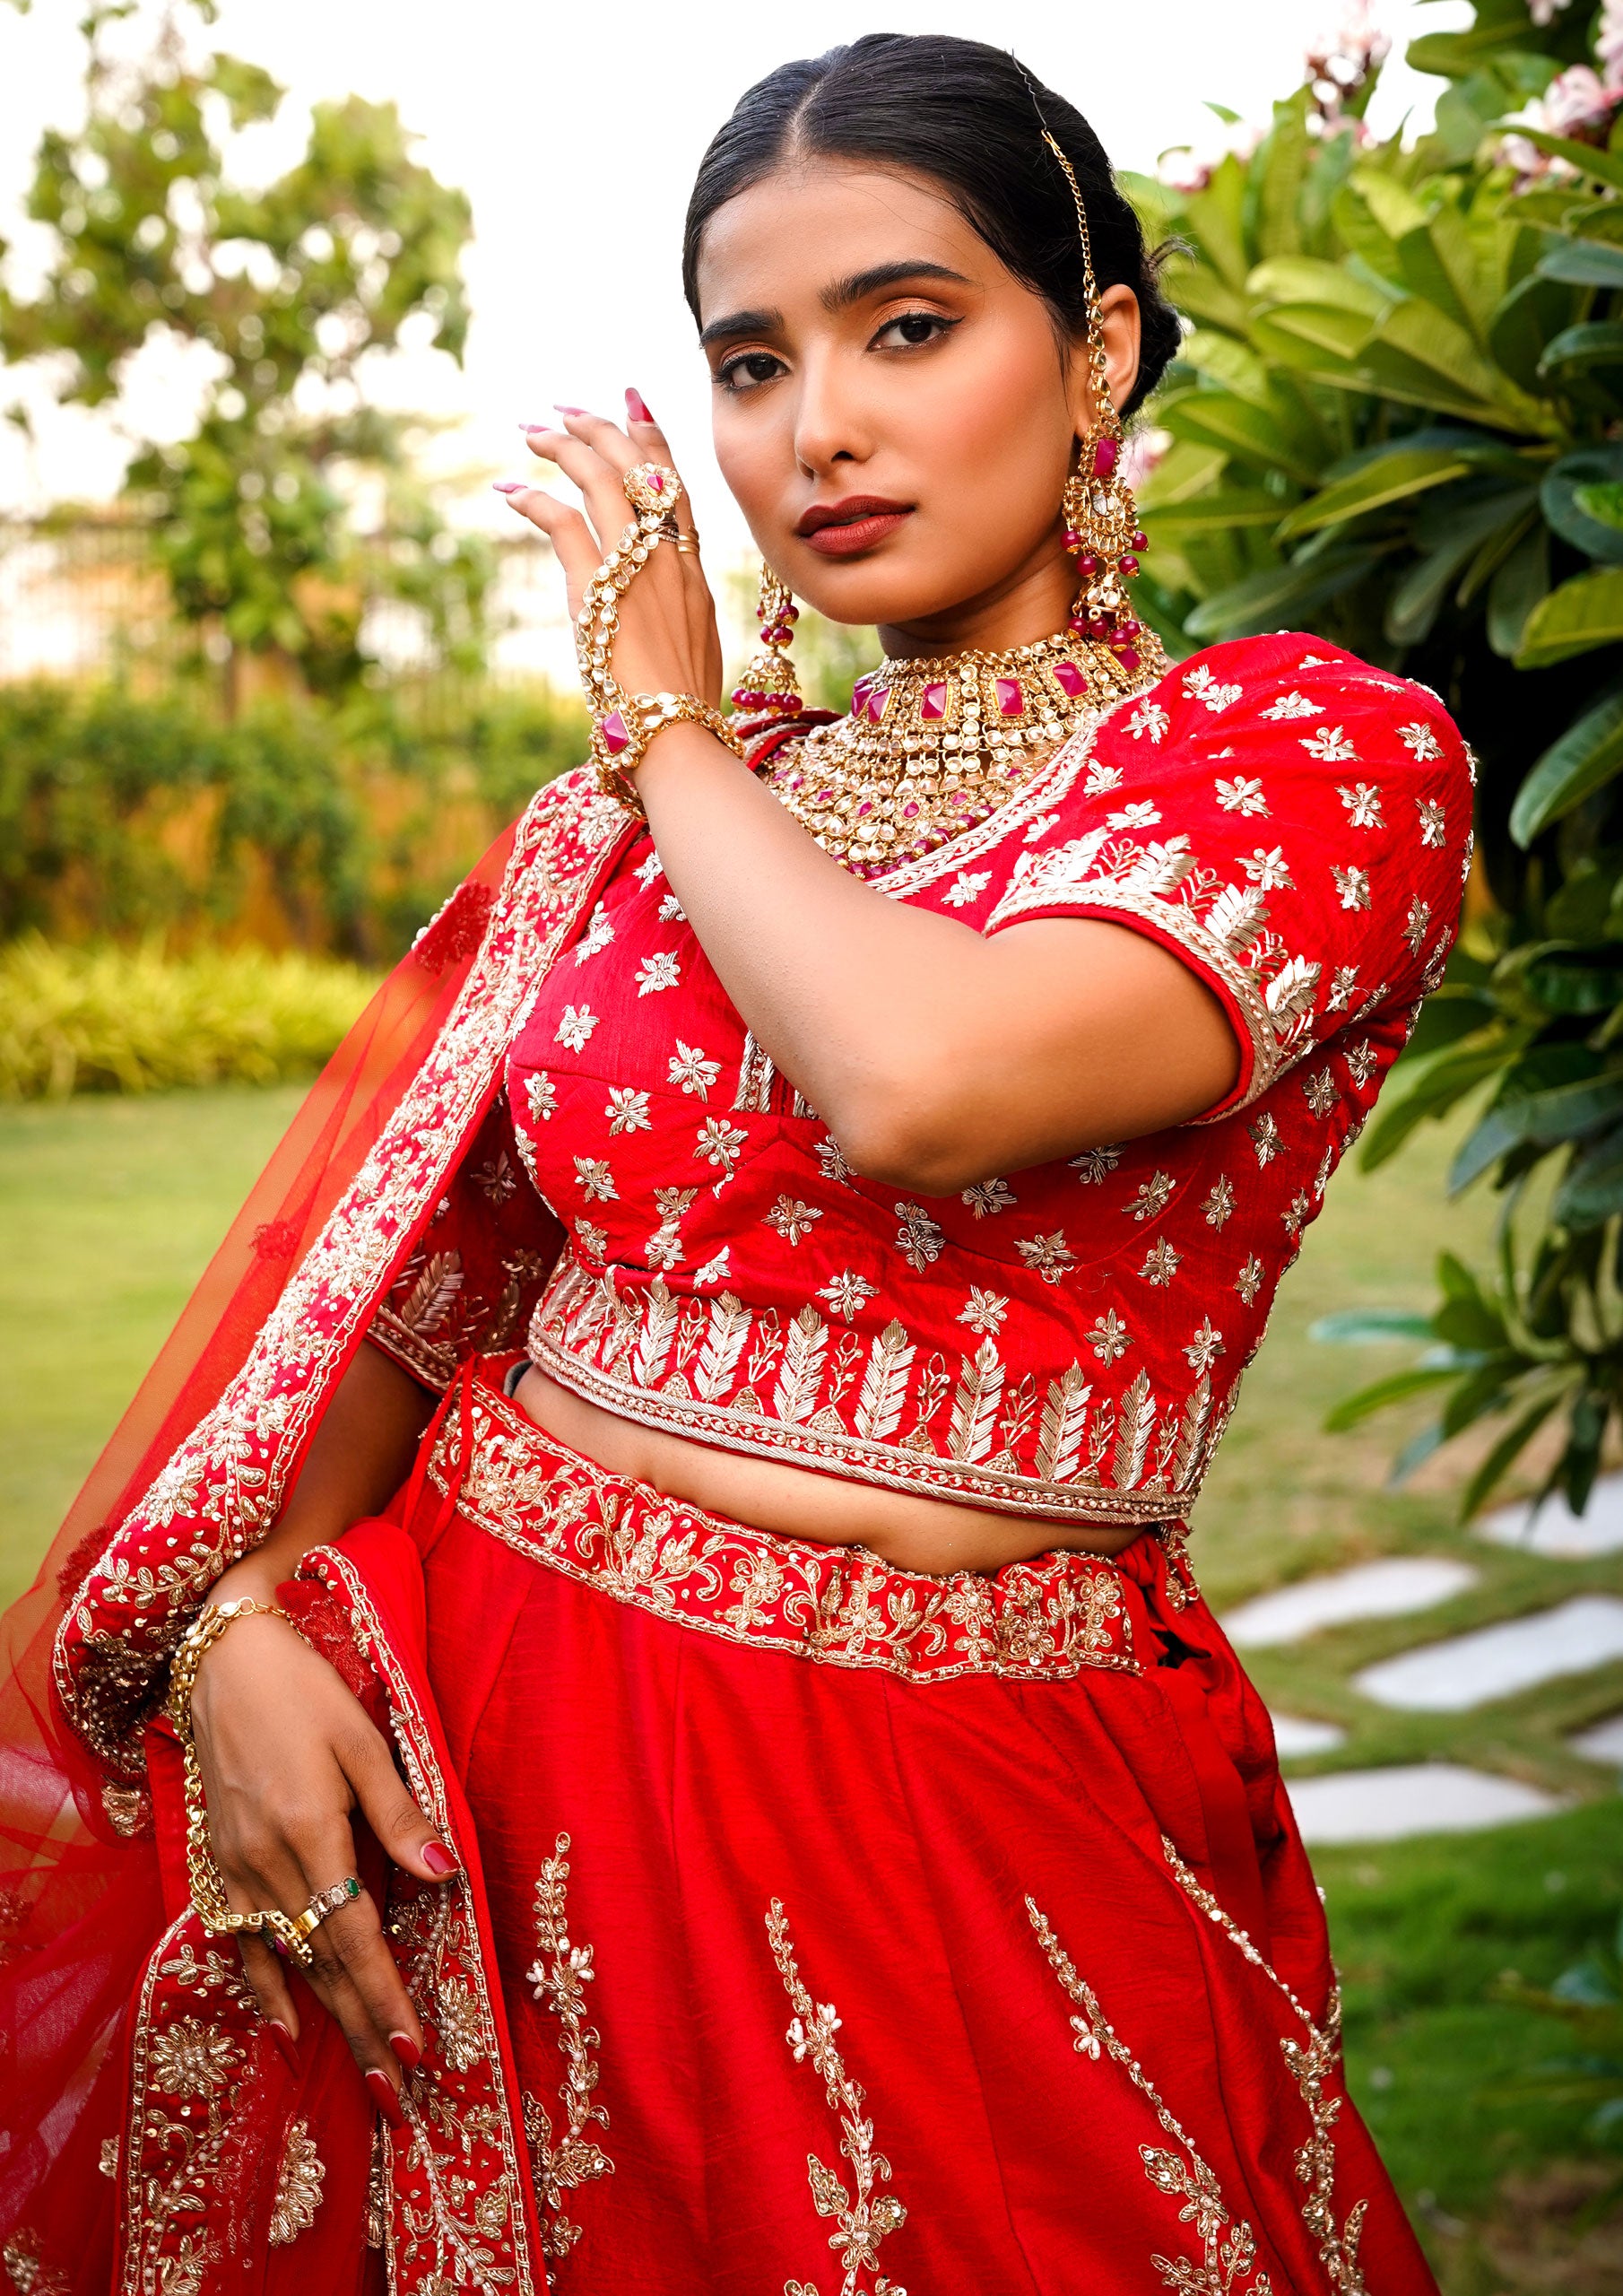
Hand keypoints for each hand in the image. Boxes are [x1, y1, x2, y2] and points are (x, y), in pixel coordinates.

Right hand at [189, 1591, 456, 2123]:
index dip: (384, 1995)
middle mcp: (267, 1862)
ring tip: (360, 2072)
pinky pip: (239, 1940)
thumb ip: (400, 1813)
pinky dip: (262, 1986)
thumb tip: (445, 1874)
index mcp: (311, 1830)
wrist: (223, 1661)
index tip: (414, 2047)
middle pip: (322, 1964)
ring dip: (325, 2020)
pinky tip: (283, 2024)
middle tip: (397, 2093)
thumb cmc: (306, 1691)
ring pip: (287, 1961)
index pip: (354, 1936)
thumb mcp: (364, 1741)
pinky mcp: (217, 1862)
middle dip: (362, 2030)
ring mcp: (235, 1867)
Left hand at [496, 391, 724, 709]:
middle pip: (640, 468)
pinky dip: (534, 499)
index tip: (631, 402)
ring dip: (564, 447)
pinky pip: (563, 522)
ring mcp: (638, 572)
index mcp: (695, 576)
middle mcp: (671, 562)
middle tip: (563, 410)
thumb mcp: (693, 652)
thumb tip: (660, 614)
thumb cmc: (682, 715)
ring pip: (603, 480)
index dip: (654, 439)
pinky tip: (510, 490)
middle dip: (600, 428)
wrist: (679, 742)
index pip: (676, 487)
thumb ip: (677, 615)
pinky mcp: (601, 590)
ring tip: (532, 432)